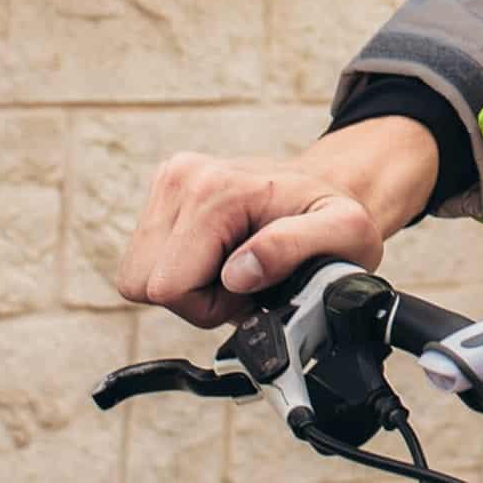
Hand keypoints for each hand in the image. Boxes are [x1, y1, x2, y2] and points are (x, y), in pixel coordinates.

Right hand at [112, 117, 441, 328]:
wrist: (324, 187)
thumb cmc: (332, 216)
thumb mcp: (344, 234)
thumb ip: (293, 248)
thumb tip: (237, 273)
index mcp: (217, 190)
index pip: (169, 288)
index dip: (210, 306)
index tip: (250, 287)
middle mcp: (182, 176)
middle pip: (144, 282)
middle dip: (194, 298)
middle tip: (242, 281)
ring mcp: (168, 180)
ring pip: (138, 275)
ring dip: (187, 285)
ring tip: (233, 267)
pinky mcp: (163, 191)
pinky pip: (145, 260)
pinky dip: (180, 270)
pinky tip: (218, 256)